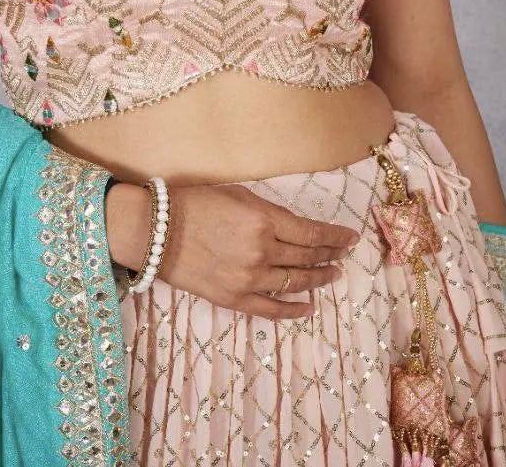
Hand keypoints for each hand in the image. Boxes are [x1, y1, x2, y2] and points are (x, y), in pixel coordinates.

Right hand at [106, 181, 359, 319]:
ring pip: (295, 283)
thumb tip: (294, 226)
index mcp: (264, 220)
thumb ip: (269, 212)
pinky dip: (293, 309)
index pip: (312, 232)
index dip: (335, 236)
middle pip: (308, 256)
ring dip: (317, 280)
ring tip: (332, 276)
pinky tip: (308, 307)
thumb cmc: (194, 203)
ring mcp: (249, 278)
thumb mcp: (238, 196)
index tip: (350, 238)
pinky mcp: (234, 299)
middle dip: (330, 255)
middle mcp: (262, 251)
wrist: (155, 231)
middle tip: (344, 255)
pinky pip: (271, 309)